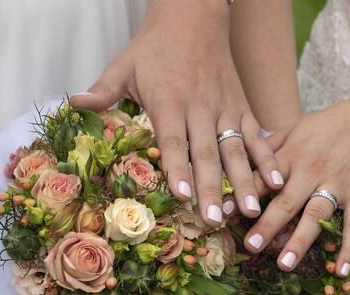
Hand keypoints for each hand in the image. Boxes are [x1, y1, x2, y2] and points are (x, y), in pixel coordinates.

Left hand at [71, 1, 283, 225]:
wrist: (193, 18)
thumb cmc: (154, 48)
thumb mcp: (122, 66)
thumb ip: (102, 91)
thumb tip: (73, 104)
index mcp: (168, 102)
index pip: (173, 141)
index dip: (178, 169)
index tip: (184, 197)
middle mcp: (200, 108)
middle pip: (206, 154)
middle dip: (211, 188)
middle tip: (214, 219)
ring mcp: (225, 109)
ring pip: (236, 150)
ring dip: (244, 182)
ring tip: (250, 211)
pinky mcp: (242, 107)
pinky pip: (257, 136)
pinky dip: (268, 157)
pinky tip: (276, 180)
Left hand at [245, 91, 349, 275]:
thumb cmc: (337, 122)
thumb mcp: (300, 126)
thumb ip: (273, 143)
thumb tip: (244, 154)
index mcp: (293, 156)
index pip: (262, 178)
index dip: (241, 195)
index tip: (220, 213)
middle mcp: (312, 171)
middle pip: (285, 201)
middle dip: (266, 225)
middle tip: (249, 247)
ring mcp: (338, 184)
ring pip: (316, 215)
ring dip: (299, 241)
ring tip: (284, 265)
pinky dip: (348, 249)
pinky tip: (340, 271)